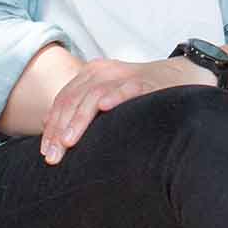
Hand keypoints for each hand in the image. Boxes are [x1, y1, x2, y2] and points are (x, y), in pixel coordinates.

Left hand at [38, 55, 207, 164]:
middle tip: (52, 157)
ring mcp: (124, 75)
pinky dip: (115, 96)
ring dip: (79, 120)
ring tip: (68, 142)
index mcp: (90, 74)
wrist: (180, 78)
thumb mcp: (104, 97)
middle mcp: (104, 71)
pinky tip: (104, 107)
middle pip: (73, 99)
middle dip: (59, 129)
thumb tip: (46, 124)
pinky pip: (128, 88)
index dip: (51, 126)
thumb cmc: (138, 95)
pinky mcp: (146, 81)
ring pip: (93, 95)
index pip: (63, 100)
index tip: (46, 153)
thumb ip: (78, 108)